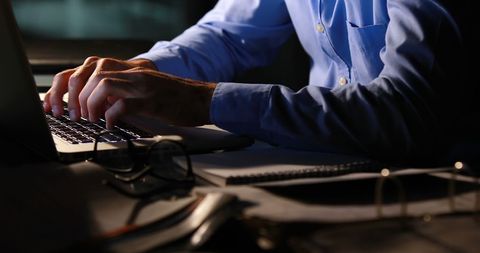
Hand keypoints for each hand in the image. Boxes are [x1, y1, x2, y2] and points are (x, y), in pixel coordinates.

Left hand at [43, 57, 215, 127]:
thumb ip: (119, 92)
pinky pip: (124, 104)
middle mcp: (132, 72)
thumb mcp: (141, 90)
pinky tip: (110, 126)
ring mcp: (143, 84)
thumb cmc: (172, 99)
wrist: (201, 99)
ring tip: (91, 120)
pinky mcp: (153, 100)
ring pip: (103, 84)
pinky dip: (111, 116)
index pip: (85, 68)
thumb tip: (92, 105)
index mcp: (127, 70)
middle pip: (90, 74)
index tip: (55, 106)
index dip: (64, 86)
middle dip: (74, 97)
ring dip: (90, 104)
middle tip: (75, 116)